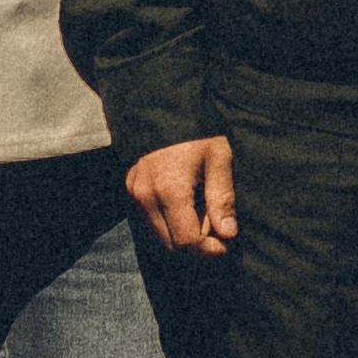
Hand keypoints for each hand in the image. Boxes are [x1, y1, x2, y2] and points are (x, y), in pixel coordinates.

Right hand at [128, 135, 237, 253]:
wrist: (165, 108)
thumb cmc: (198, 132)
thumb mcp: (219, 158)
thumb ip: (222, 197)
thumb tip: (228, 234)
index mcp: (169, 190)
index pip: (187, 241)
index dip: (209, 250)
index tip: (227, 242)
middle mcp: (145, 196)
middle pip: (171, 245)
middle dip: (197, 244)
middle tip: (217, 226)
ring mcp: (134, 194)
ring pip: (159, 236)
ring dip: (182, 235)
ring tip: (202, 212)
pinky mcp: (130, 190)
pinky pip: (150, 221)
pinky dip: (169, 223)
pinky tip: (186, 205)